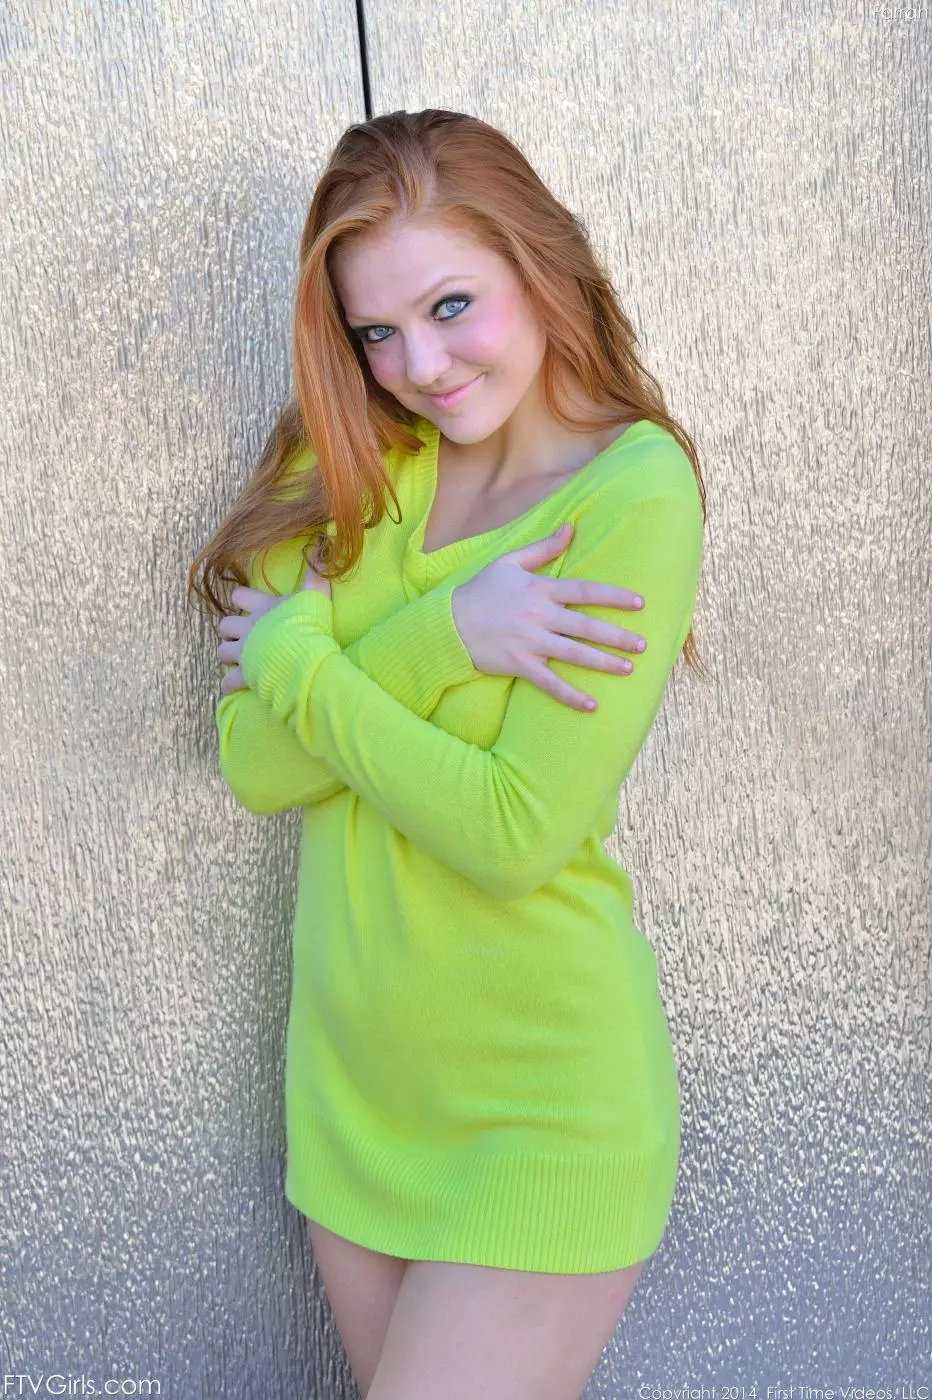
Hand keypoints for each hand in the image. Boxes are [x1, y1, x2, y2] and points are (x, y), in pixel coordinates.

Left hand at [217, 542, 331, 694]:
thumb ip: (317, 573)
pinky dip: (230, 684)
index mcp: (262, 607)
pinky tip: (234, 685)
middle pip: (224, 626)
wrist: (303, 656)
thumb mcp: (315, 595)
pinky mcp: (244, 675)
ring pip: (222, 652)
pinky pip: (228, 682)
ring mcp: (244, 652)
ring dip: (228, 656)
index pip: (239, 596)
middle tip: (242, 637)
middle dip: (230, 632)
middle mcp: (248, 629)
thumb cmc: (309, 624)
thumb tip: (323, 544)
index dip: (241, 599)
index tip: (246, 603)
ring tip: (238, 660)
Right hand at [450, 523, 647, 711]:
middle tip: (644, 644)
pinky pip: (550, 683)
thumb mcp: (509, 563)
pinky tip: (592, 706)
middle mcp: (539, 616)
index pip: (585, 591)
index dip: (614, 597)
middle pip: (586, 626)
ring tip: (629, 669)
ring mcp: (530, 642)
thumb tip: (571, 528)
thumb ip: (543, 548)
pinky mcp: (520, 665)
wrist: (447, 625)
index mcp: (539, 590)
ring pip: (574, 654)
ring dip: (603, 663)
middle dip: (618, 636)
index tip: (640, 603)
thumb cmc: (479, 591)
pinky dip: (571, 695)